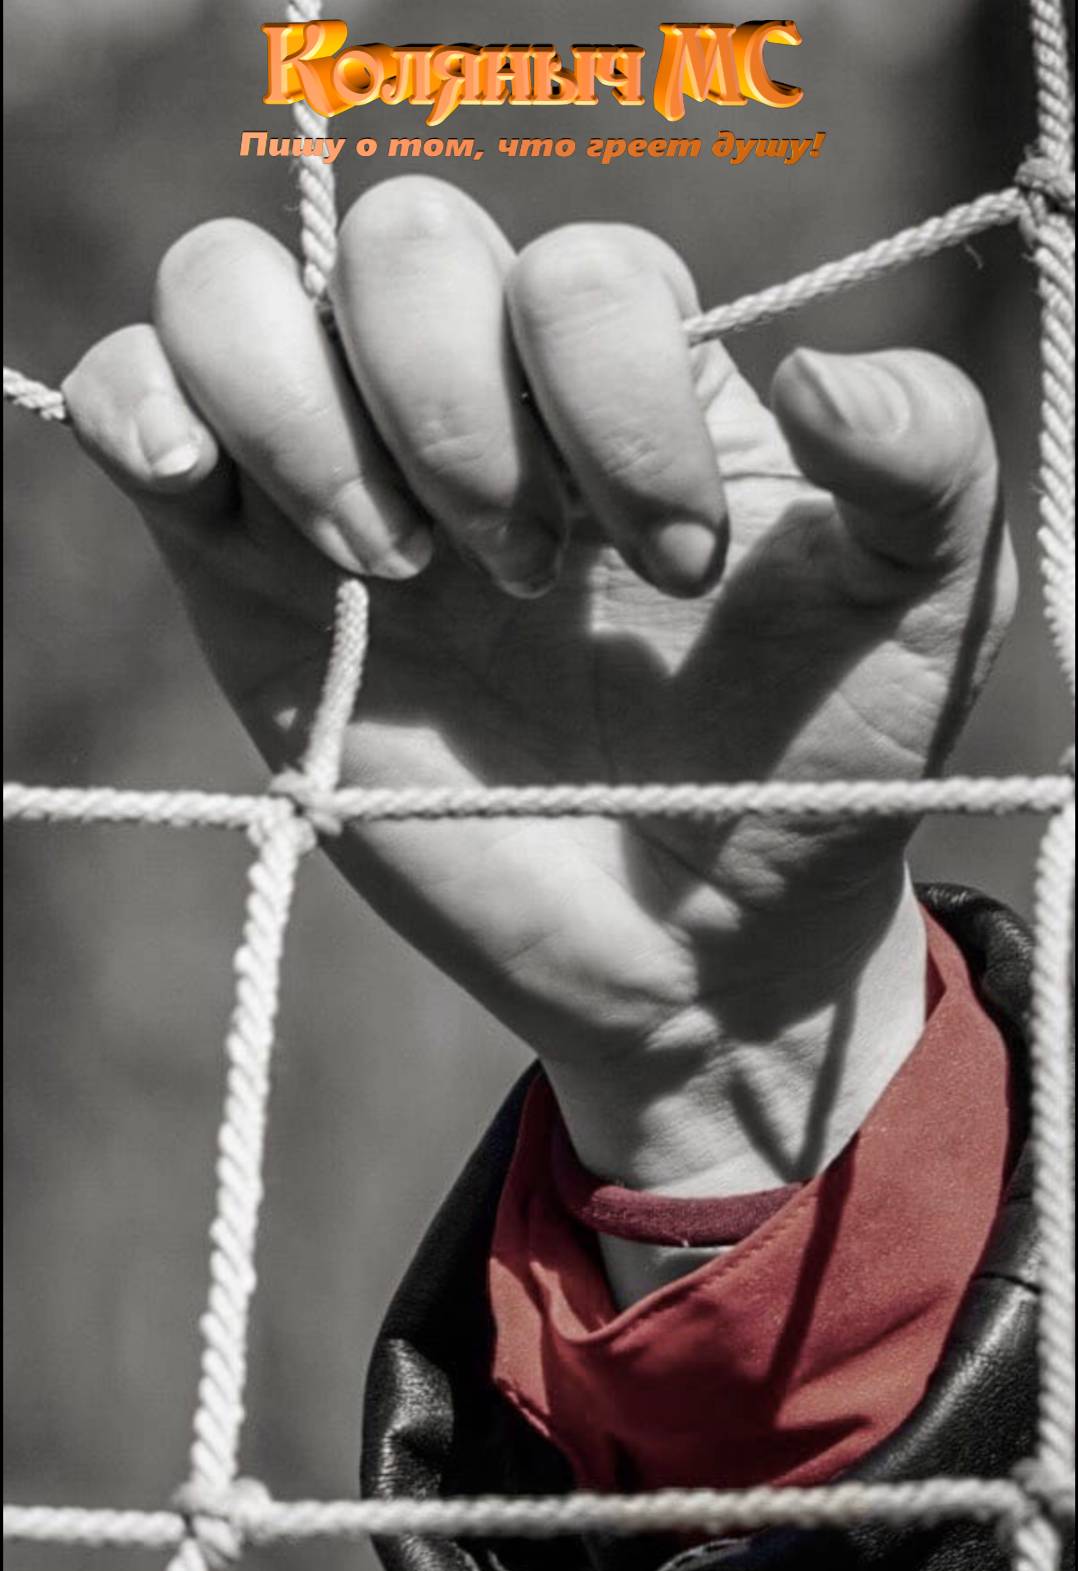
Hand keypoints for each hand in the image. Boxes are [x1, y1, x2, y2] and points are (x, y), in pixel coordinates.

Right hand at [64, 178, 1015, 1210]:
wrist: (702, 954)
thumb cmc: (813, 769)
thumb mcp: (928, 614)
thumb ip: (927, 459)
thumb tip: (819, 374)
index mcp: (635, 382)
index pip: (577, 272)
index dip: (614, 401)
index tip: (681, 573)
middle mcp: (483, 403)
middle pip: (404, 246)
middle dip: (460, 415)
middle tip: (529, 581)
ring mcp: (351, 483)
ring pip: (241, 294)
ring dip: (309, 413)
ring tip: (394, 570)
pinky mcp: (246, 582)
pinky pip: (135, 407)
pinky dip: (139, 402)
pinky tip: (190, 474)